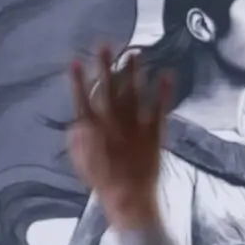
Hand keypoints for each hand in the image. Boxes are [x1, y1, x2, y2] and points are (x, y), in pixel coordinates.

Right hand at [68, 46, 171, 229]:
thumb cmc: (104, 184)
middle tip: (106, 44)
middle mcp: (114, 124)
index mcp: (93, 132)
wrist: (131, 200)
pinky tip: (168, 74)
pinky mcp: (154, 132)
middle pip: (109, 90)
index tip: (76, 61)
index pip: (83, 101)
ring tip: (135, 53)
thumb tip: (76, 122)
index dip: (78, 82)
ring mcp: (135, 127)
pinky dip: (164, 91)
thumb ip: (78, 141)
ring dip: (134, 73)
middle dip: (106, 66)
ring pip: (134, 94)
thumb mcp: (83, 163)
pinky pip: (159, 108)